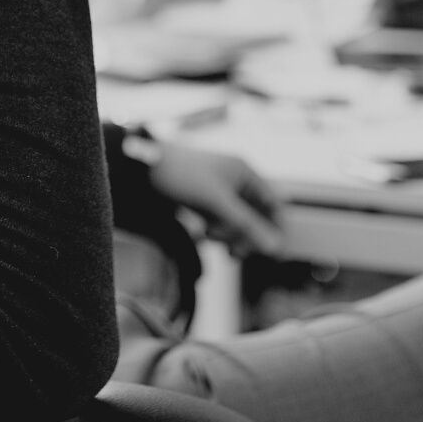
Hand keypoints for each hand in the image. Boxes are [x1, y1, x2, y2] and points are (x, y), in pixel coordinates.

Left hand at [143, 138, 283, 257]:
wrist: (146, 168)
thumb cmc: (185, 176)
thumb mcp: (218, 203)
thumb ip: (247, 226)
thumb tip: (276, 248)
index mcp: (245, 173)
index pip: (272, 204)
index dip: (274, 228)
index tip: (273, 253)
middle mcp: (235, 181)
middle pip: (253, 217)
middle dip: (243, 235)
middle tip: (232, 252)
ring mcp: (219, 191)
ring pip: (234, 222)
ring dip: (226, 234)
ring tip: (209, 235)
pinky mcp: (204, 200)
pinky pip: (218, 221)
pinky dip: (213, 230)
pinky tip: (201, 233)